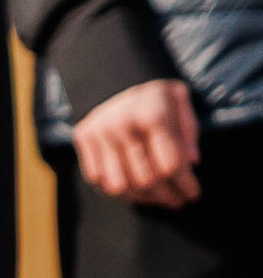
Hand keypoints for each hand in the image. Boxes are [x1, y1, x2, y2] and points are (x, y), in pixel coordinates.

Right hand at [73, 78, 199, 206]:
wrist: (113, 75)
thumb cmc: (155, 94)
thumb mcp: (180, 101)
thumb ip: (189, 131)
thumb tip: (191, 163)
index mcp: (151, 115)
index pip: (170, 165)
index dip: (185, 185)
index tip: (193, 195)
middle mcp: (121, 125)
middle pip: (147, 180)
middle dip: (167, 196)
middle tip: (177, 201)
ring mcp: (99, 133)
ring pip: (121, 185)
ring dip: (142, 198)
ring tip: (157, 198)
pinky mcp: (83, 139)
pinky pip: (99, 179)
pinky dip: (117, 191)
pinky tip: (135, 191)